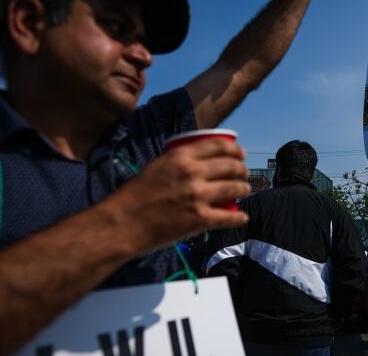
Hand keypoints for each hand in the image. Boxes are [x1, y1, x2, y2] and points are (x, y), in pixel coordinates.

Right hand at [107, 138, 250, 251]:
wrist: (123, 222)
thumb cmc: (134, 195)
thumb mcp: (156, 166)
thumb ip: (178, 161)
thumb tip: (198, 161)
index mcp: (180, 157)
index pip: (219, 146)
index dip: (235, 150)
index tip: (240, 154)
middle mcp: (193, 173)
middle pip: (231, 166)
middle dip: (242, 169)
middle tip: (243, 173)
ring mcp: (198, 196)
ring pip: (234, 188)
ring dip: (244, 189)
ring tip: (244, 190)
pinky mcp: (200, 219)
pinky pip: (229, 217)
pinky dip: (239, 217)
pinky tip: (242, 216)